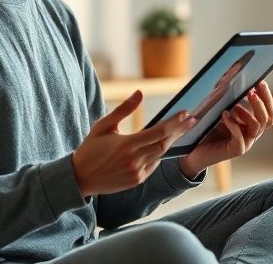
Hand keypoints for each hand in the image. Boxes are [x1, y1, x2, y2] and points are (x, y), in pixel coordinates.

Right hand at [72, 90, 197, 196]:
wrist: (80, 178)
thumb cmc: (90, 148)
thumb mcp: (103, 125)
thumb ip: (124, 109)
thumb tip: (139, 93)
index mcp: (127, 145)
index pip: (159, 132)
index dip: (175, 123)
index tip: (187, 114)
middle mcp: (135, 160)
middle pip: (165, 143)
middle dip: (180, 131)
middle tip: (192, 120)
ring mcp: (137, 173)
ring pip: (161, 155)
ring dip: (171, 142)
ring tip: (181, 129)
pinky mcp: (137, 181)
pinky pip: (153, 165)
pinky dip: (159, 154)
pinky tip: (162, 144)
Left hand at [179, 81, 272, 178]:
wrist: (196, 151)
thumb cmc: (208, 129)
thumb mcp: (221, 111)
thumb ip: (230, 101)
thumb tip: (234, 80)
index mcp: (252, 124)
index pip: (269, 111)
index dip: (267, 97)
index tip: (261, 83)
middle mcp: (252, 134)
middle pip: (267, 119)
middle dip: (261, 103)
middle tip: (252, 91)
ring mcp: (245, 143)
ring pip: (257, 128)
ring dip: (248, 113)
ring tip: (235, 105)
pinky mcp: (235, 150)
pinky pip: (240, 138)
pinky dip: (233, 125)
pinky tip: (224, 115)